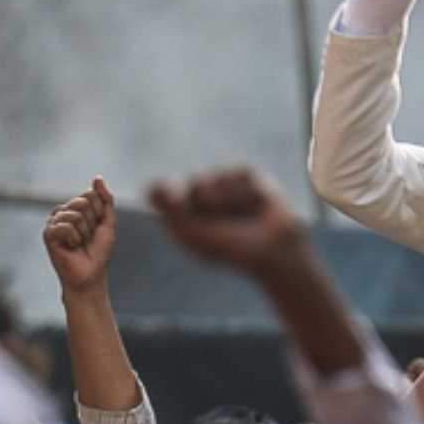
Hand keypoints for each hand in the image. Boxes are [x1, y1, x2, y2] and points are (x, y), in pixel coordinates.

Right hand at [45, 178, 116, 295]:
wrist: (91, 274)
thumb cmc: (99, 251)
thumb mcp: (107, 222)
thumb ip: (105, 199)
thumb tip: (98, 177)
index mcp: (75, 207)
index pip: (90, 195)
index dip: (99, 213)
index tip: (96, 228)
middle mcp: (63, 212)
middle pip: (83, 202)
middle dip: (92, 222)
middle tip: (88, 237)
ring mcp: (53, 222)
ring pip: (75, 214)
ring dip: (84, 232)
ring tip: (80, 243)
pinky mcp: (47, 234)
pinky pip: (65, 226)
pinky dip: (74, 238)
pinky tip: (71, 248)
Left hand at [148, 167, 308, 275]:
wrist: (273, 251)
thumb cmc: (231, 250)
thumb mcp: (192, 234)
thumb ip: (170, 210)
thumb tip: (150, 186)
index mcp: (189, 213)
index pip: (169, 189)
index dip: (172, 193)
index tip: (178, 200)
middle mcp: (207, 199)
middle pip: (194, 182)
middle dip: (204, 201)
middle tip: (220, 221)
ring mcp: (229, 188)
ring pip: (215, 177)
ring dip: (225, 199)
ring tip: (241, 216)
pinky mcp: (252, 180)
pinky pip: (236, 173)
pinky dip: (242, 192)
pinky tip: (254, 206)